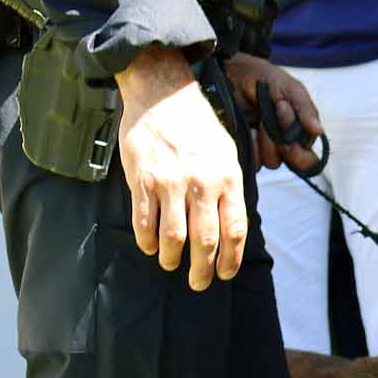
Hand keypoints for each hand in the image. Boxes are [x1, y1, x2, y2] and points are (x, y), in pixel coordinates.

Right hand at [115, 48, 245, 290]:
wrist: (163, 93)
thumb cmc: (199, 127)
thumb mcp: (228, 154)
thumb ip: (230, 190)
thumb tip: (231, 229)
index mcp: (228, 179)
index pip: (234, 231)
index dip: (230, 259)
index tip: (224, 274)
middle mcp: (202, 183)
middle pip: (205, 241)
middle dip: (203, 270)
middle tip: (199, 283)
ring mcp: (171, 182)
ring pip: (174, 236)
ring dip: (172, 259)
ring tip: (171, 265)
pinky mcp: (143, 178)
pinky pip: (144, 220)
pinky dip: (146, 240)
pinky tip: (149, 247)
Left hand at [223, 54, 324, 172]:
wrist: (234, 73)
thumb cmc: (265, 79)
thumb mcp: (290, 89)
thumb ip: (305, 109)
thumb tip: (318, 130)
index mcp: (301, 135)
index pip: (310, 160)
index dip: (301, 151)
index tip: (287, 125)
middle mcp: (286, 146)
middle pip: (295, 165)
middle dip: (287, 147)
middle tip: (273, 124)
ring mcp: (266, 149)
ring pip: (273, 162)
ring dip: (266, 141)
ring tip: (258, 119)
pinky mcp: (248, 150)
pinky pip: (254, 162)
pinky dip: (252, 145)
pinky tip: (249, 128)